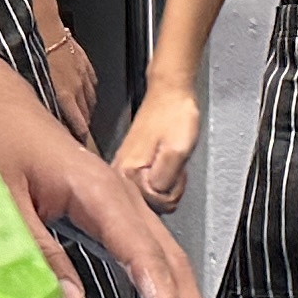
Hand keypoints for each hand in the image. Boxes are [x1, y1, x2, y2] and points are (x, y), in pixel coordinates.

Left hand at [0, 53, 204, 297]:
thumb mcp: (1, 199)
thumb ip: (31, 251)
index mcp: (97, 190)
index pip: (139, 247)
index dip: (159, 288)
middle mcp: (116, 194)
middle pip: (164, 250)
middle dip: (183, 295)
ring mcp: (116, 199)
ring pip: (159, 247)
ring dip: (176, 286)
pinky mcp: (107, 207)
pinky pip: (142, 243)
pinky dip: (158, 272)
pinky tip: (160, 296)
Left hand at [43, 29, 101, 141]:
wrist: (44, 24)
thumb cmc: (34, 50)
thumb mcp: (32, 81)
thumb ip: (39, 102)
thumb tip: (37, 118)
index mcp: (64, 93)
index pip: (78, 123)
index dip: (79, 135)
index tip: (77, 144)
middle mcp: (77, 86)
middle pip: (85, 113)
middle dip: (82, 125)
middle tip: (78, 135)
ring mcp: (83, 74)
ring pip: (90, 99)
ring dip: (87, 110)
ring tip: (83, 118)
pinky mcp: (84, 62)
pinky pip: (92, 82)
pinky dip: (89, 92)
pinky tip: (87, 94)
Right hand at [117, 76, 201, 211]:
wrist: (169, 92)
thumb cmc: (174, 116)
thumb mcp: (178, 151)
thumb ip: (164, 181)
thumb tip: (154, 198)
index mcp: (127, 173)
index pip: (156, 205)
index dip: (174, 190)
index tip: (177, 171)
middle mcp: (119, 173)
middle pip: (152, 204)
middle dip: (170, 188)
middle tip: (175, 164)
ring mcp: (124, 168)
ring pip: (152, 195)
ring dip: (167, 182)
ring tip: (171, 160)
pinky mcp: (130, 164)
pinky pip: (150, 184)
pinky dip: (163, 175)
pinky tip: (166, 161)